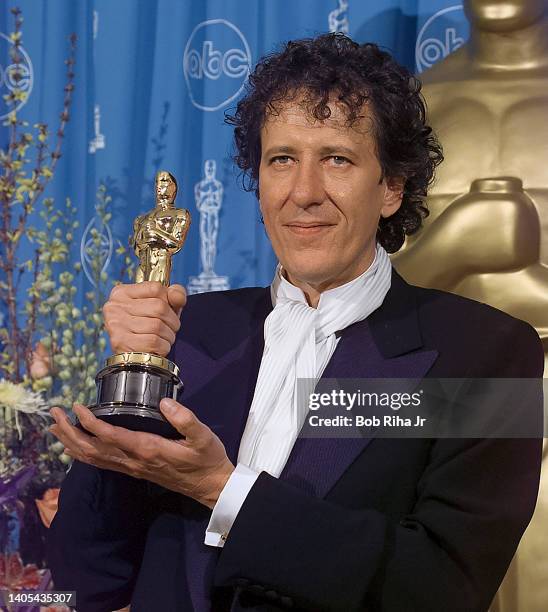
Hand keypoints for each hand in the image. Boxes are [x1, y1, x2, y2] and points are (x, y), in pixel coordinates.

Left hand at [49, 399, 234, 508]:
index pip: (111, 436)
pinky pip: (102, 464)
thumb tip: (164, 402)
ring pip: (94, 459)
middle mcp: (134, 461)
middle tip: (54, 415)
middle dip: (70, 432)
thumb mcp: (203, 437)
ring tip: (55, 428)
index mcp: (149, 449)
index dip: (90, 422)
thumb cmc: (207, 459)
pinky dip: (84, 455)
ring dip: (72, 444)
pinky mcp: (135, 471)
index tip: (76, 407)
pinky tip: (76, 448)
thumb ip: (185, 419)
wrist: (211, 486)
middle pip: (94, 449)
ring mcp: (133, 469)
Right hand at [103, 281, 185, 355]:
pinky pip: (154, 342)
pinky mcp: (120, 343)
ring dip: (169, 335)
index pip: (156, 288)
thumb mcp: (163, 306)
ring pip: (157, 326)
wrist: (134, 358)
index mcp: (122, 293)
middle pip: (159, 307)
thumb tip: (177, 297)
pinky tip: (158, 347)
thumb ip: (174, 295)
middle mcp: (114, 306)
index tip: (167, 310)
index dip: (169, 301)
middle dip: (172, 321)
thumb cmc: (149, 327)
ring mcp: (116, 324)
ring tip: (163, 338)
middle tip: (170, 328)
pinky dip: (163, 346)